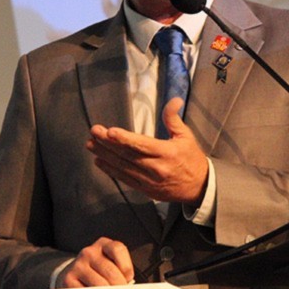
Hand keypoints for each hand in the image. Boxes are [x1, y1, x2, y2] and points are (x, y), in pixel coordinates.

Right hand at [57, 237, 133, 287]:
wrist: (73, 273)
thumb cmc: (99, 270)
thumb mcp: (110, 261)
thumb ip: (119, 269)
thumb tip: (129, 285)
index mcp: (103, 244)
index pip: (118, 249)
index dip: (126, 266)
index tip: (128, 278)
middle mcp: (89, 252)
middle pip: (110, 271)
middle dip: (120, 286)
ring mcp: (78, 265)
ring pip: (100, 284)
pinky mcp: (69, 279)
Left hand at [87, 98, 208, 204]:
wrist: (199, 187)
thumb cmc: (191, 158)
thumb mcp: (186, 136)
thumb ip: (174, 119)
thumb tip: (174, 99)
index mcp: (167, 153)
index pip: (142, 145)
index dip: (124, 138)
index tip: (109, 131)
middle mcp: (156, 168)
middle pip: (127, 155)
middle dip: (108, 143)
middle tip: (93, 132)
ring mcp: (148, 180)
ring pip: (122, 167)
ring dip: (105, 155)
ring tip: (90, 144)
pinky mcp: (144, 189)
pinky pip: (124, 179)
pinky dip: (110, 170)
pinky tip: (99, 161)